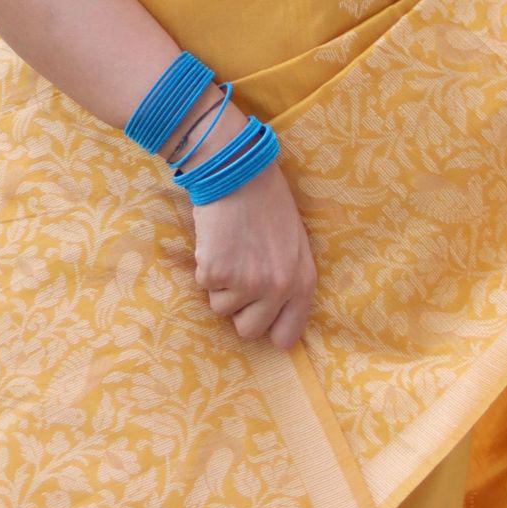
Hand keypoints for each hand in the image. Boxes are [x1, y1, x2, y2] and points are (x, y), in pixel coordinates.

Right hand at [192, 157, 316, 349]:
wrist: (239, 172)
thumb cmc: (268, 203)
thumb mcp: (295, 244)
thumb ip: (289, 282)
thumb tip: (277, 325)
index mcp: (303, 282)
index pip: (286, 336)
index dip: (269, 329)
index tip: (258, 318)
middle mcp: (278, 288)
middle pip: (248, 330)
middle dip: (239, 310)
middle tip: (238, 278)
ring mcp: (247, 283)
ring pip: (221, 308)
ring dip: (221, 284)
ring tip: (230, 249)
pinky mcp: (217, 273)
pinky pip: (203, 286)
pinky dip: (205, 266)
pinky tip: (217, 240)